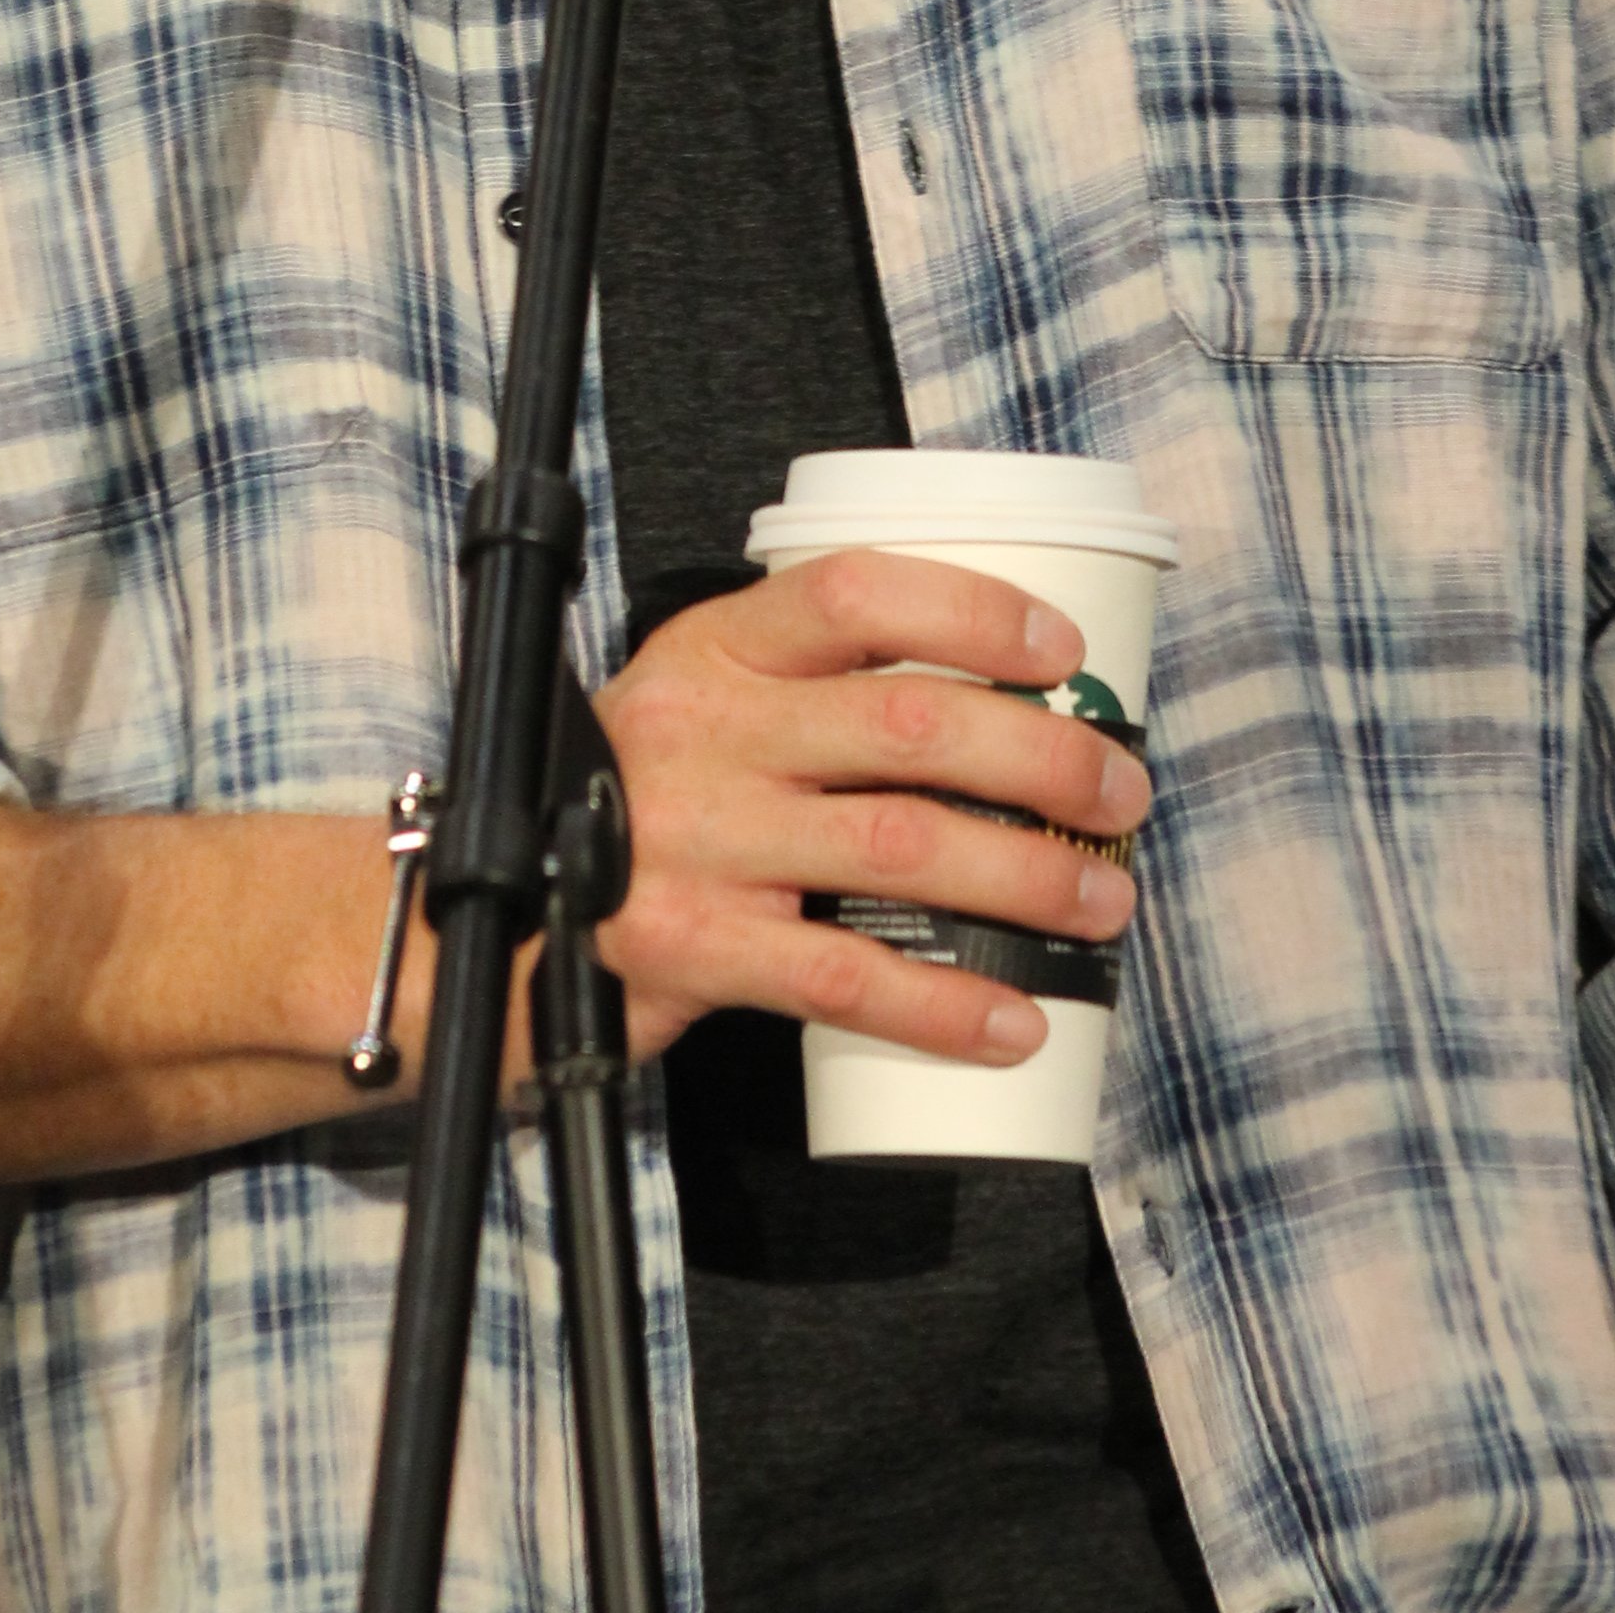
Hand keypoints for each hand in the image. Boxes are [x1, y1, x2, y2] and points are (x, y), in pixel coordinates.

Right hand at [591, 550, 1149, 1066]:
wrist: (495, 917)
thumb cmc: (626, 797)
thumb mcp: (694, 700)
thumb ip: (802, 687)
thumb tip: (986, 702)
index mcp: (716, 649)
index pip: (854, 594)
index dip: (972, 612)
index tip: (1061, 650)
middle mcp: (711, 732)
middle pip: (907, 722)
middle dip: (1041, 757)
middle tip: (1118, 792)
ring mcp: (703, 842)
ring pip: (900, 844)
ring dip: (1024, 876)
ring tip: (1100, 899)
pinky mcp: (697, 951)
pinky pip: (846, 978)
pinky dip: (942, 1006)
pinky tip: (1011, 1021)